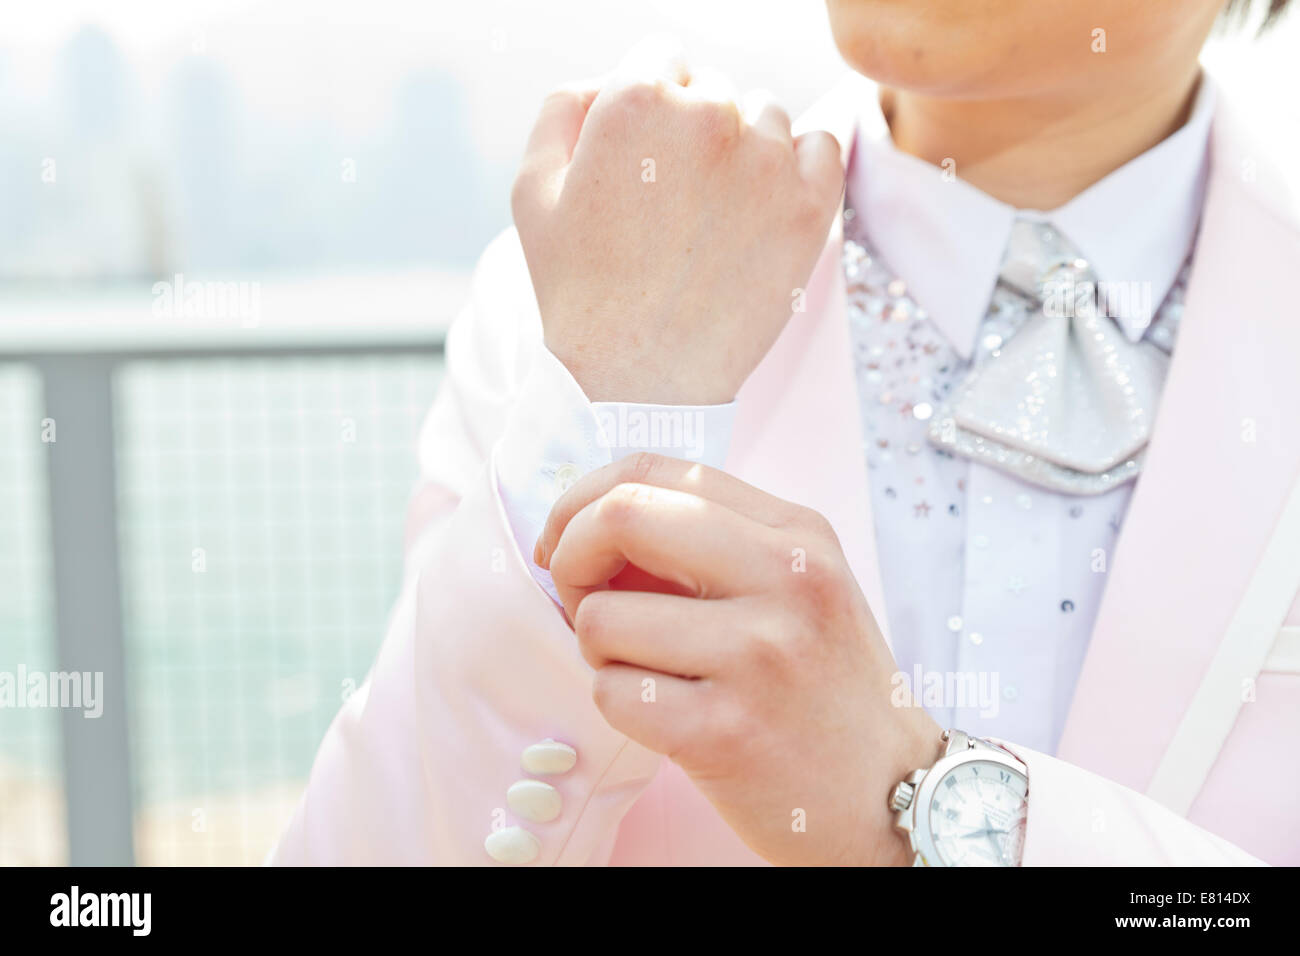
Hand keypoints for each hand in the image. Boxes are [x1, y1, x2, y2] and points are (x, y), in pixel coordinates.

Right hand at [511, 37, 843, 404]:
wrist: (636, 381)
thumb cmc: (578, 292)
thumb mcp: (531, 191)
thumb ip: (563, 107)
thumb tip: (607, 77)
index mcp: (636, 101)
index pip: (661, 59)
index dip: (650, 107)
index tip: (648, 158)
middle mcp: (708, 117)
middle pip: (715, 89)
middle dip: (696, 131)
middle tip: (677, 201)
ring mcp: (767, 160)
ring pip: (768, 116)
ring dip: (747, 150)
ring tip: (716, 218)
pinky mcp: (810, 204)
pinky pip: (823, 145)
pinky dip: (801, 166)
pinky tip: (767, 207)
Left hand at [535, 453, 942, 865]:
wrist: (892, 796)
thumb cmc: (823, 688)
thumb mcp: (795, 589)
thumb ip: (709, 546)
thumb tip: (584, 527)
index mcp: (797, 532)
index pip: (655, 470)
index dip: (585, 499)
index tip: (564, 541)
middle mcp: (786, 578)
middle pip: (620, 516)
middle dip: (571, 556)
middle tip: (580, 600)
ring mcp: (758, 654)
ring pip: (599, 618)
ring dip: (601, 652)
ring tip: (653, 674)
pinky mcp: (724, 732)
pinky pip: (611, 694)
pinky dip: (620, 707)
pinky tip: (670, 720)